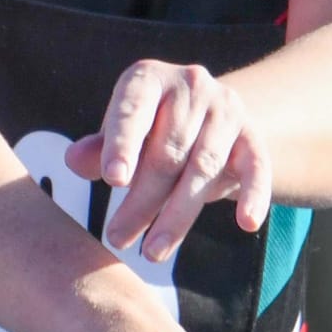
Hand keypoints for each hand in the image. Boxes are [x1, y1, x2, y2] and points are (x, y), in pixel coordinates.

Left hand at [66, 58, 270, 264]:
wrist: (206, 118)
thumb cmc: (148, 129)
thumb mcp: (120, 133)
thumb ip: (99, 149)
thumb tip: (73, 160)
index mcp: (148, 79)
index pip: (132, 110)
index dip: (122, 144)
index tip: (113, 180)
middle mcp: (190, 85)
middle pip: (166, 150)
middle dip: (141, 200)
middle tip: (117, 238)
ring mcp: (226, 109)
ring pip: (203, 167)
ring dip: (178, 215)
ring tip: (152, 252)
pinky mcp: (252, 137)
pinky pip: (257, 168)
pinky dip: (254, 195)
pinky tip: (247, 224)